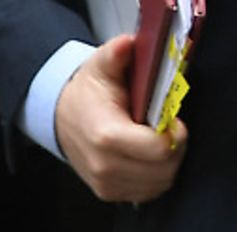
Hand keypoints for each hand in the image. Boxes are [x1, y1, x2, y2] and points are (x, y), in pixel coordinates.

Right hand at [53, 35, 188, 202]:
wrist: (62, 117)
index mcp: (106, 135)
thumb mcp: (101, 66)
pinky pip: (149, 192)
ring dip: (168, 162)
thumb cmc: (87, 93)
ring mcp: (106, 183)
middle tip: (170, 128)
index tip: (173, 119)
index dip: (175, 133)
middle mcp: (105, 165)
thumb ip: (116, 54)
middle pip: (164, 169)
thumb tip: (127, 44)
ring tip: (160, 139)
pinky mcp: (109, 193)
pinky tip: (151, 155)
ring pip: (160, 183)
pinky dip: (157, 175)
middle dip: (175, 146)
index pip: (159, 149)